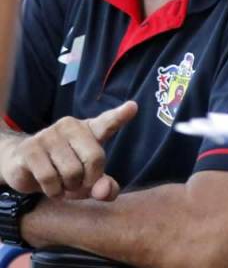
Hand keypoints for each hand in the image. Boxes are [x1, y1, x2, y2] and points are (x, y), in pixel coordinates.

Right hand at [0, 101, 137, 200]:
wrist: (24, 166)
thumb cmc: (65, 170)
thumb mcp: (89, 179)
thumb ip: (105, 187)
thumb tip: (104, 191)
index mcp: (90, 129)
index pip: (108, 122)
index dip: (121, 115)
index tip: (133, 107)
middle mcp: (71, 126)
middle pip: (95, 158)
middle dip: (89, 180)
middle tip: (80, 184)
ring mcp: (49, 134)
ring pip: (71, 172)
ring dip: (68, 188)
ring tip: (63, 184)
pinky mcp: (30, 148)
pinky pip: (49, 178)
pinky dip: (53, 191)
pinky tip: (50, 187)